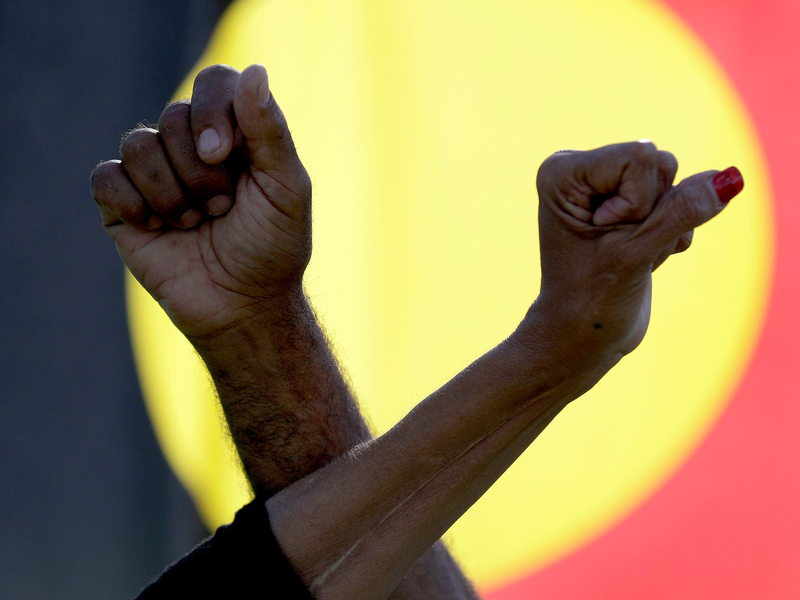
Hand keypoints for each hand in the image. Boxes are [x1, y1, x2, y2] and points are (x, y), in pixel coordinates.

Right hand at [90, 64, 310, 339]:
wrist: (243, 307)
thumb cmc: (273, 248)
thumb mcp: (286, 189)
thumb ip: (269, 131)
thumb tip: (254, 70)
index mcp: (234, 136)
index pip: (213, 82)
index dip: (213, 111)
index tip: (224, 153)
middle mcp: (192, 148)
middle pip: (173, 117)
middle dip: (201, 172)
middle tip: (223, 209)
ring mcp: (156, 175)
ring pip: (138, 145)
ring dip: (172, 193)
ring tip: (195, 224)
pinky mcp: (123, 206)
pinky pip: (105, 176)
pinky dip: (132, 202)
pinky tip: (158, 228)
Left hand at [529, 141, 742, 368]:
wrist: (582, 337)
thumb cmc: (591, 300)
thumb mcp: (635, 253)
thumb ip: (682, 212)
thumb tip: (729, 178)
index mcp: (563, 171)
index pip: (640, 156)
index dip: (637, 204)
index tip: (603, 236)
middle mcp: (580, 170)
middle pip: (658, 163)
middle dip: (654, 212)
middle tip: (620, 248)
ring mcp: (606, 185)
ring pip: (674, 180)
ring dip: (665, 225)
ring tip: (630, 254)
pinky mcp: (629, 202)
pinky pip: (680, 198)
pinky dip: (671, 233)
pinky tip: (641, 256)